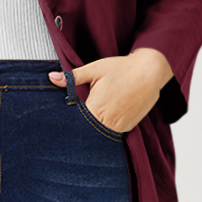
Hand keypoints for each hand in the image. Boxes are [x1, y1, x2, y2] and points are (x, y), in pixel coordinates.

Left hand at [48, 48, 173, 133]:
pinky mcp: (129, 127)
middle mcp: (108, 122)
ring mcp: (121, 127)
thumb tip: (51, 78)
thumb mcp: (95, 69)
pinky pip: (113, 132)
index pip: (76, 125)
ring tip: (91, 119)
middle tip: (74, 123)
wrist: (150, 71)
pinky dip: (106, 126)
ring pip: (101, 133)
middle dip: (81, 128)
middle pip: (88, 132)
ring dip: (94, 128)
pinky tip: (105, 117)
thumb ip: (72, 77)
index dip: (69, 124)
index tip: (61, 123)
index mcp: (96, 109)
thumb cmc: (121, 68)